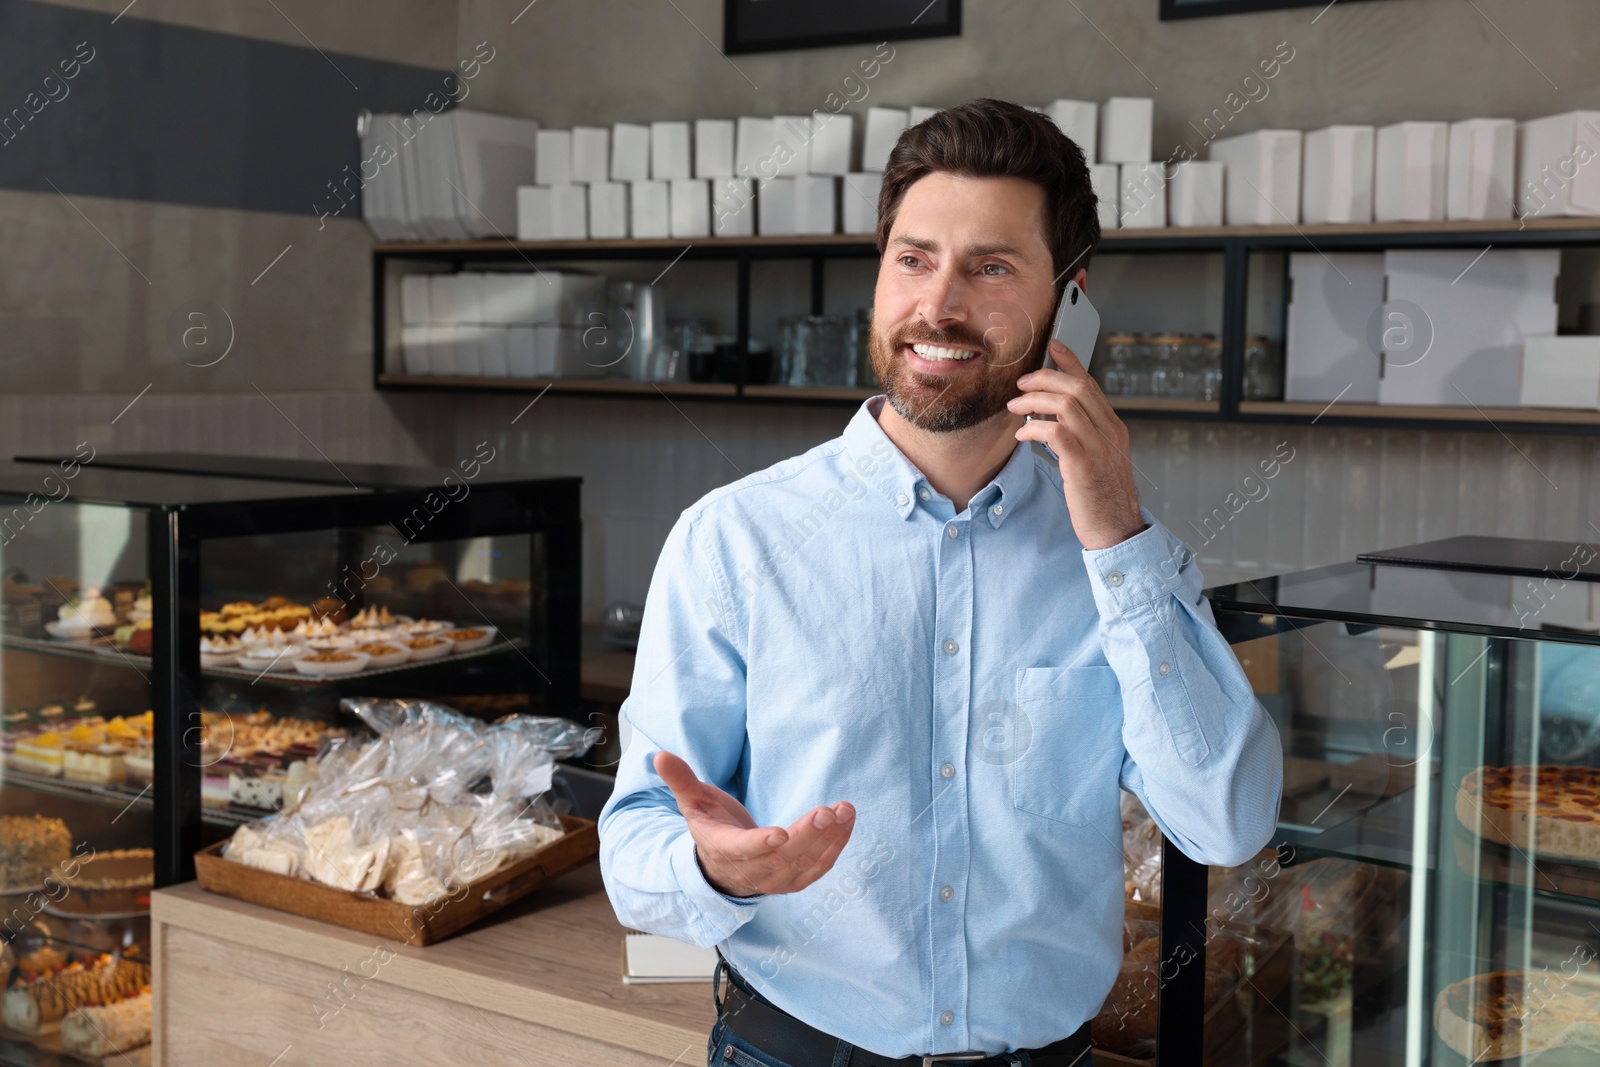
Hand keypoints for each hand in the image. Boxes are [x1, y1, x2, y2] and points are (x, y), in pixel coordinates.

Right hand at [653, 751, 854, 898]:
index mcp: (724, 849)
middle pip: (781, 858)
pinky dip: (835, 847)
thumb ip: (681, 780)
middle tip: (826, 811)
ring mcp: (774, 880)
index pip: (742, 850)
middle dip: (806, 835)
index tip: (780, 834)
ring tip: (844, 810)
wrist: (721, 869)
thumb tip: (659, 754)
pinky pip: (818, 868)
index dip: (760, 844)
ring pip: (804, 864)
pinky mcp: (794, 880)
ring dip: (828, 839)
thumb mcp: (693, 803)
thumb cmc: (710, 827)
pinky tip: (846, 822)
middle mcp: (750, 870)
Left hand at [1007, 339, 1145, 549]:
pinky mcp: (1083, 466)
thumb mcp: (1097, 459)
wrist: (1117, 530)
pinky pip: (1055, 433)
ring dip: (1034, 400)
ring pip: (1066, 404)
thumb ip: (1081, 435)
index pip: (1091, 384)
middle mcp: (1109, 433)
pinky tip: (1022, 434)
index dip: (1071, 361)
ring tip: (1015, 407)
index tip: (1053, 346)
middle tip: (1021, 383)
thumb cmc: (1102, 498)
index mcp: (1113, 428)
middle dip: (1045, 377)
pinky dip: (1034, 427)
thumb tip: (1051, 413)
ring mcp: (1098, 448)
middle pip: (1077, 387)